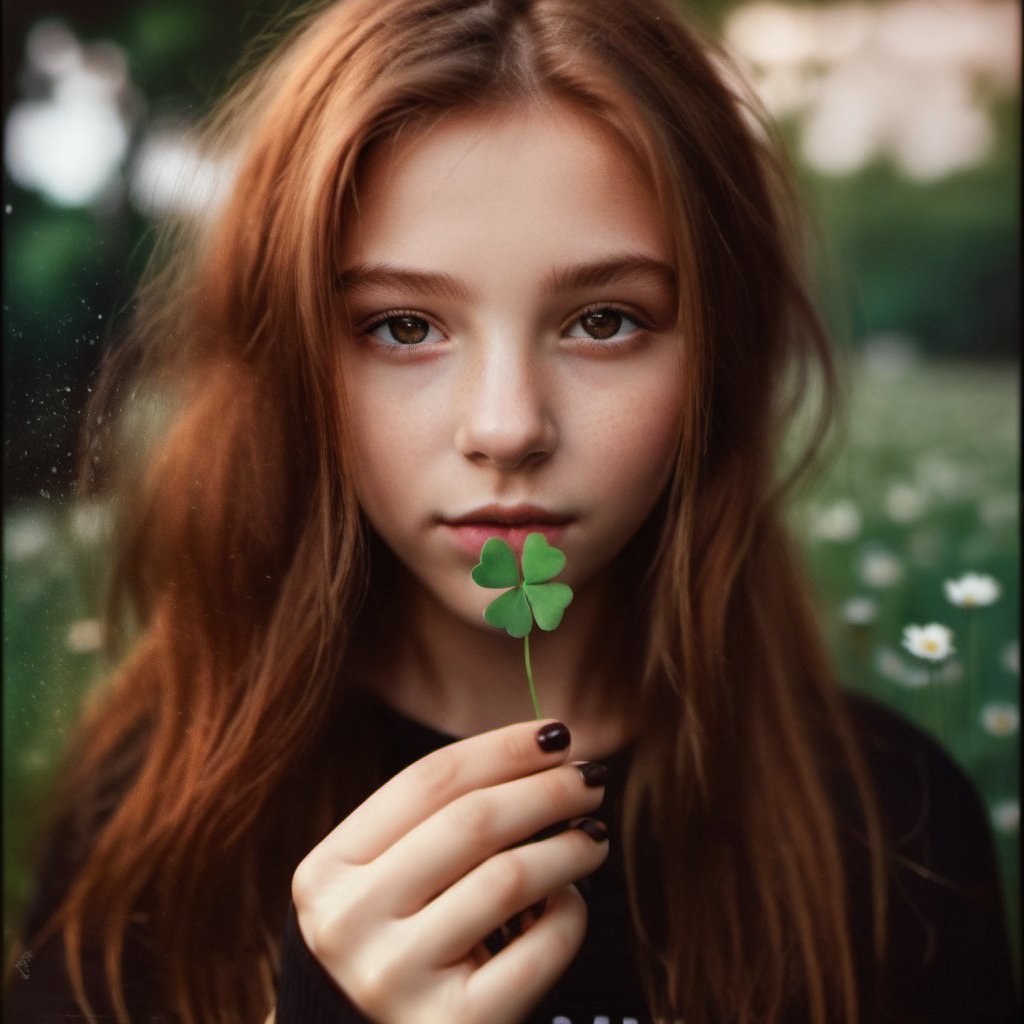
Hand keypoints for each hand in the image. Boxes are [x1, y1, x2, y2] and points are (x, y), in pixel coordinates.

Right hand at [290, 719, 608, 1023]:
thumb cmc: (392, 947)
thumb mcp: (381, 883)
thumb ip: (436, 823)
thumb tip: (540, 754)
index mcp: (326, 872)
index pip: (427, 781)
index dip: (502, 749)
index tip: (556, 732)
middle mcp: (349, 924)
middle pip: (471, 821)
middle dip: (545, 788)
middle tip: (590, 776)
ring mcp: (396, 980)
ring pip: (509, 877)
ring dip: (569, 846)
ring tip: (594, 835)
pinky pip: (540, 948)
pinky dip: (570, 913)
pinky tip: (572, 900)